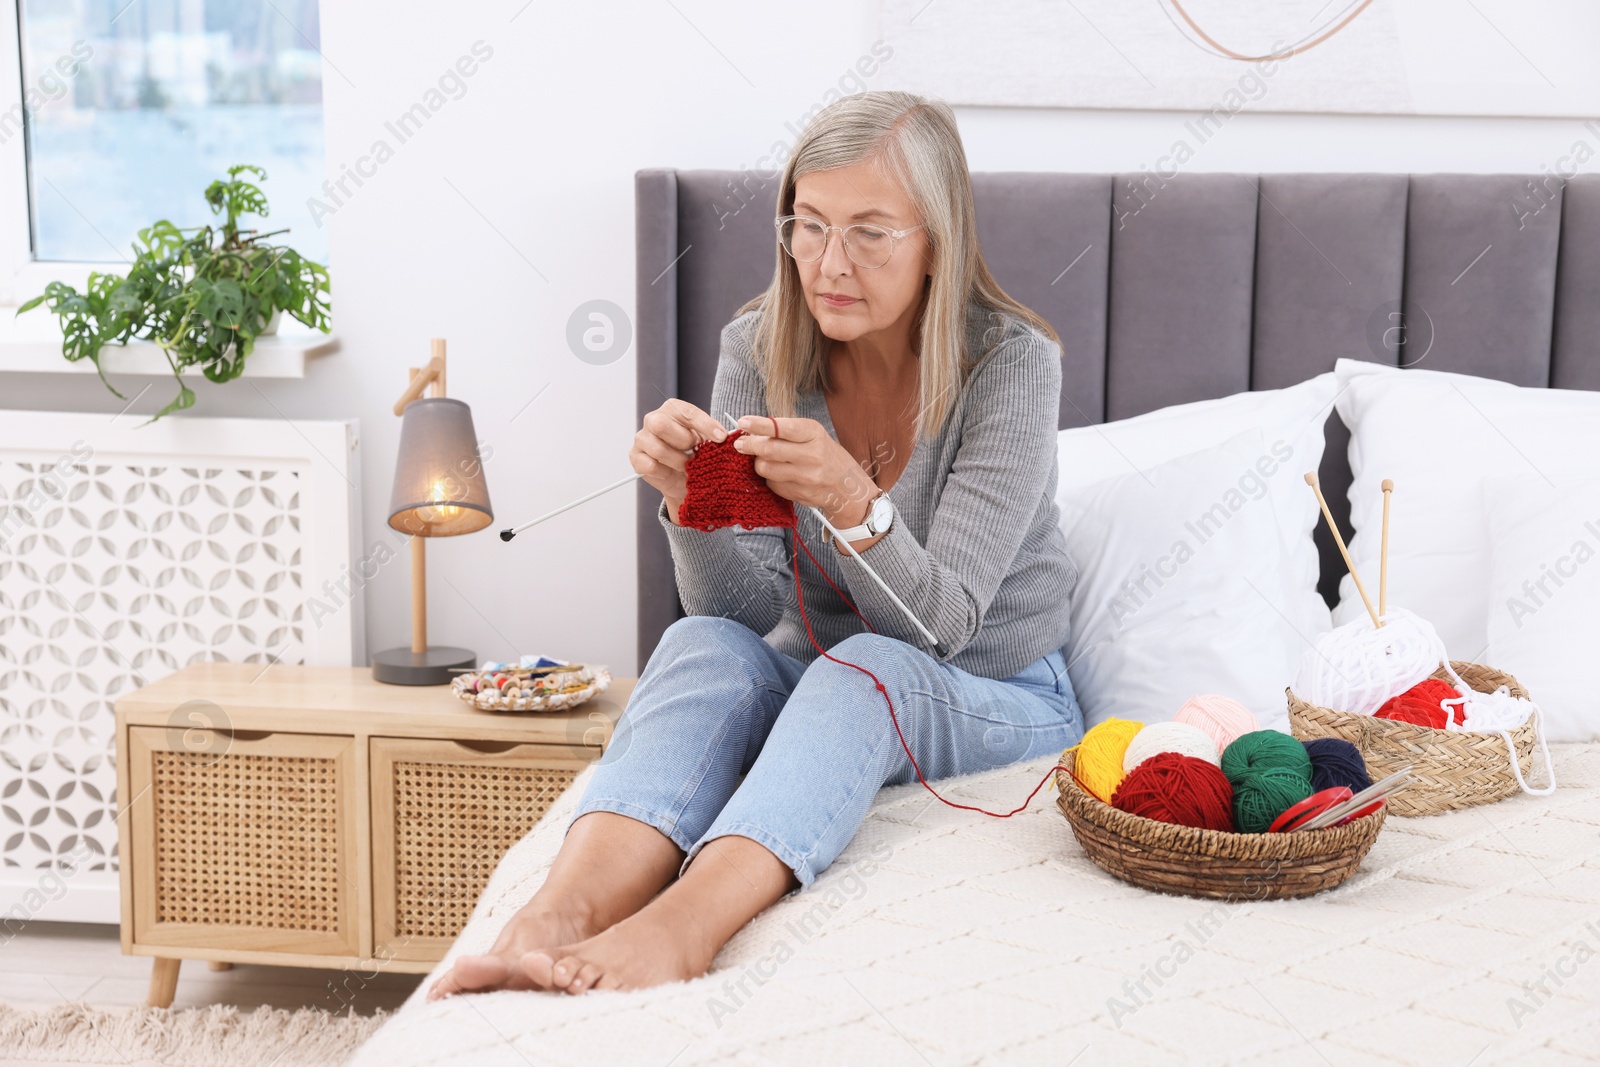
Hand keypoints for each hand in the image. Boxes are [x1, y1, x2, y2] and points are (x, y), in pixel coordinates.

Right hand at [631, 399, 726, 523]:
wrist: (682, 479)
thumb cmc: (694, 454)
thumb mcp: (706, 442)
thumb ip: (713, 436)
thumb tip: (724, 436)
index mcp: (672, 409)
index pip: (687, 412)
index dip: (705, 425)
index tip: (721, 438)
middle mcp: (653, 420)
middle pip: (660, 424)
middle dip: (683, 441)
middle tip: (695, 452)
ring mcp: (642, 438)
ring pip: (657, 449)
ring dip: (678, 461)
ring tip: (687, 466)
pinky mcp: (636, 457)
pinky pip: (650, 465)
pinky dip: (665, 472)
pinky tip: (670, 472)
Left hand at [732, 415, 879, 528]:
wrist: (846, 486)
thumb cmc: (825, 454)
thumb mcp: (812, 435)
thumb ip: (785, 431)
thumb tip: (752, 430)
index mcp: (814, 435)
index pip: (782, 428)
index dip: (759, 425)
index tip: (743, 422)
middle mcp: (812, 456)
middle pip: (769, 450)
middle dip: (749, 445)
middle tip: (739, 444)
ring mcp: (806, 477)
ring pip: (766, 468)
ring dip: (758, 463)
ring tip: (762, 458)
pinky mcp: (799, 494)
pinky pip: (772, 483)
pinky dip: (770, 477)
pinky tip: (779, 473)